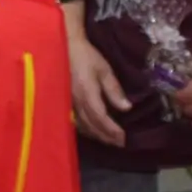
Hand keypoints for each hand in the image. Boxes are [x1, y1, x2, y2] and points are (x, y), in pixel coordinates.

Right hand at [67, 31, 129, 147]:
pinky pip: (75, 121)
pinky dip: (86, 129)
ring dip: (96, 135)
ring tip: (108, 140)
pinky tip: (91, 131)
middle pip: (92, 125)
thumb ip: (114, 89)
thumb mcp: (104, 70)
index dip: (112, 130)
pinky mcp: (66, 101)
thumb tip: (126, 108)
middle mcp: (76, 102)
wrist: (65, 47)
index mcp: (87, 94)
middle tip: (119, 144)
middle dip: (106, 136)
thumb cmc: (86, 56)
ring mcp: (69, 103)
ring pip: (82, 125)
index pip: (101, 118)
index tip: (123, 138)